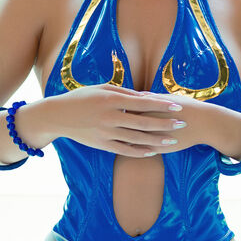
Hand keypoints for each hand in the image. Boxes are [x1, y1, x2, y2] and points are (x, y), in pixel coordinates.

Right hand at [28, 85, 188, 157]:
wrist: (57, 116)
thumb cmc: (82, 97)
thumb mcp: (102, 89)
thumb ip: (124, 93)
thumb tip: (146, 97)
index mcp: (110, 100)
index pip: (142, 103)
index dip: (161, 105)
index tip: (177, 106)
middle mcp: (109, 117)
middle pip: (143, 122)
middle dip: (164, 124)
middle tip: (182, 124)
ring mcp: (105, 132)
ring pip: (136, 139)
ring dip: (156, 140)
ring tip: (173, 141)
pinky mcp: (101, 144)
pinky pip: (124, 150)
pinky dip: (139, 151)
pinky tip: (152, 151)